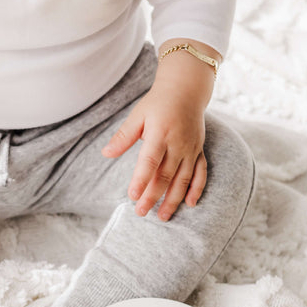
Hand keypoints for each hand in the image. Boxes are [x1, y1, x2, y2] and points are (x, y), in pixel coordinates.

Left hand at [102, 40, 218, 220]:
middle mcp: (178, 144)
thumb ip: (123, 136)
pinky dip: (197, 189)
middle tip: (140, 212)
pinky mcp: (198, 151)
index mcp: (160, 134)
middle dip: (153, 196)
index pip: (150, 161)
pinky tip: (190, 204)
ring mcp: (190, 149)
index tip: (132, 196)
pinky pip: (200, 173)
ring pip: (183, 179)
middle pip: (165, 175)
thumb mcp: (138, 115)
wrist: (187, 89)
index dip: (141, 180)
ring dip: (173, 199)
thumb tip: (105, 153)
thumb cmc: (158, 103)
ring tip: (162, 217)